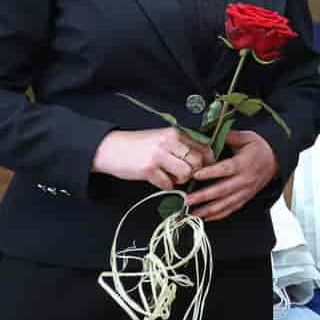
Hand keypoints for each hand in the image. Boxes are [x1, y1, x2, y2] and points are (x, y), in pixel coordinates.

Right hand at [91, 128, 214, 190]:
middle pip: (197, 162)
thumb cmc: (140, 145)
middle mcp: (169, 142)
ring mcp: (158, 155)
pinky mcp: (148, 169)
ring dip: (181, 180)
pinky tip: (159, 180)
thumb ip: (181, 146)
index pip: (204, 148)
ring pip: (186, 173)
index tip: (204, 169)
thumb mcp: (163, 139)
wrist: (111, 148)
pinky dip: (166, 186)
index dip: (208, 162)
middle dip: (194, 173)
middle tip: (184, 175)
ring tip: (172, 177)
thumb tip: (204, 159)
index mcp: (175, 133)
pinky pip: (168, 184)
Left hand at [185, 130, 277, 221]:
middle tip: (187, 200)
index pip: (226, 169)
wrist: (276, 160)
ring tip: (192, 212)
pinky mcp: (245, 198)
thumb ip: (230, 136)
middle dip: (204, 196)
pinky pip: (231, 209)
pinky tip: (205, 217)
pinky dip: (218, 215)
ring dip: (208, 210)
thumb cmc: (259, 148)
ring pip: (225, 203)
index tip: (196, 175)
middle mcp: (245, 180)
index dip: (211, 173)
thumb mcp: (247, 137)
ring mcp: (246, 191)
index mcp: (245, 163)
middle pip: (223, 190)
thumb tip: (211, 133)